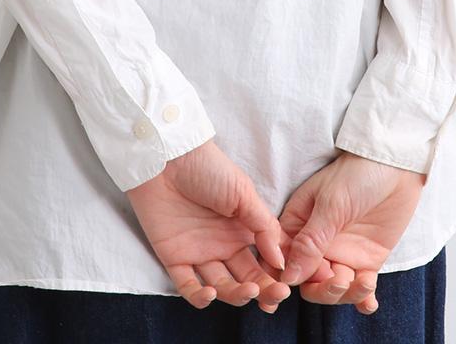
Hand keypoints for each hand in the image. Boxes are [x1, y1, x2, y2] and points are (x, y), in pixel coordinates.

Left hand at [125, 139, 292, 311]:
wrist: (168, 157)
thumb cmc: (208, 168)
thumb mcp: (244, 193)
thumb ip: (264, 226)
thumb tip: (281, 260)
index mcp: (243, 230)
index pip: (264, 262)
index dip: (276, 276)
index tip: (288, 286)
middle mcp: (224, 245)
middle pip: (247, 278)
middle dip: (264, 290)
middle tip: (276, 295)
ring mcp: (200, 253)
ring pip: (222, 287)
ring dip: (237, 295)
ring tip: (248, 291)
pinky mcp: (174, 259)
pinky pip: (187, 287)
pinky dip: (200, 297)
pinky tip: (211, 293)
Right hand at [275, 150, 428, 312]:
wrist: (395, 165)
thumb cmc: (357, 174)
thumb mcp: (331, 204)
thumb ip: (311, 241)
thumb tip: (288, 276)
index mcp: (298, 225)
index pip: (283, 260)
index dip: (284, 279)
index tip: (290, 291)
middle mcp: (317, 244)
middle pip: (308, 282)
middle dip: (322, 289)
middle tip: (338, 281)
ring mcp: (342, 253)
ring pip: (334, 290)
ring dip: (346, 294)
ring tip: (364, 281)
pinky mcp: (366, 260)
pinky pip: (360, 288)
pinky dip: (363, 299)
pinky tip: (370, 302)